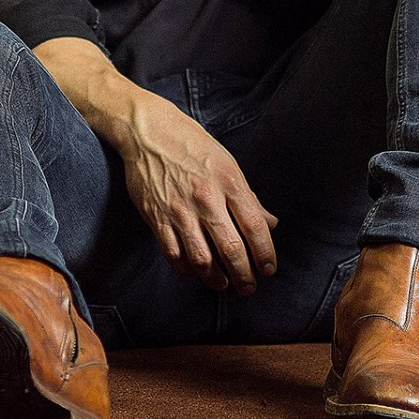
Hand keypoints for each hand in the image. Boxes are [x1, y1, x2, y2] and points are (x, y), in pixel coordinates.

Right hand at [114, 86, 278, 292]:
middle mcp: (206, 199)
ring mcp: (179, 210)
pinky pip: (174, 254)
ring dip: (216, 279)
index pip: (255, 226)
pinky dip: (186, 269)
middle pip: (231, 248)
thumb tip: (270, 223)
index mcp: (229, 182)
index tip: (268, 268)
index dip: (265, 253)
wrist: (148, 132)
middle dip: (244, 274)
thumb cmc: (192, 144)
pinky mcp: (156, 218)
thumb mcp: (228, 163)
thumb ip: (248, 197)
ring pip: (202, 259)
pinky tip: (195, 272)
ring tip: (224, 284)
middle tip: (250, 287)